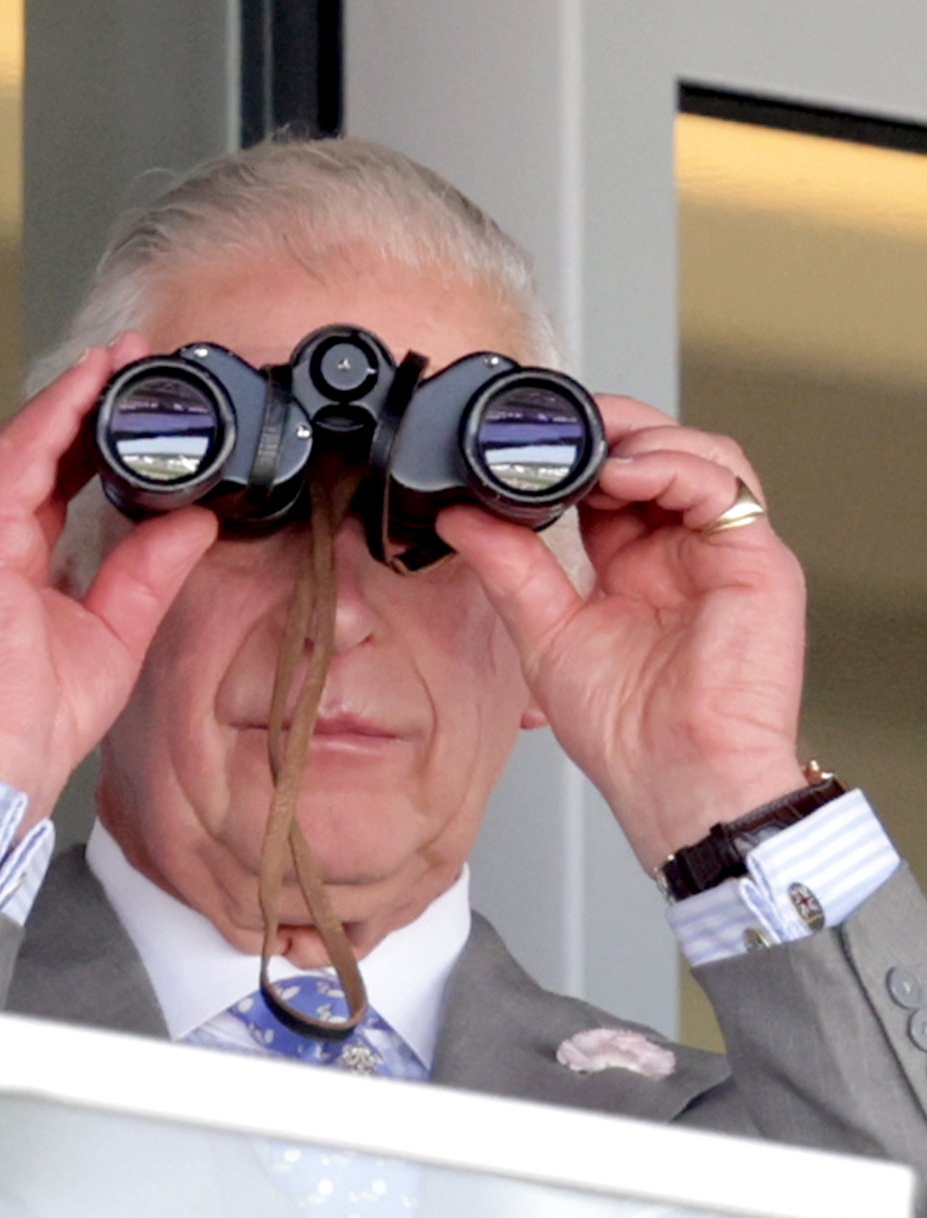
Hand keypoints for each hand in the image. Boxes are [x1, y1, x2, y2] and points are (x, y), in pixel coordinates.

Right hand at [0, 334, 217, 827]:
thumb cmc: (23, 725)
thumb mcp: (112, 635)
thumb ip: (148, 572)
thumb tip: (194, 523)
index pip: (45, 479)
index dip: (88, 436)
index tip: (135, 404)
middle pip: (29, 450)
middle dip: (83, 402)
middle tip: (135, 362)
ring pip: (17, 442)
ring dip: (71, 396)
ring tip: (119, 361)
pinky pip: (11, 459)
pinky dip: (51, 419)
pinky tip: (89, 388)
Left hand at [438, 395, 807, 871]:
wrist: (676, 784)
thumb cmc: (628, 735)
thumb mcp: (546, 636)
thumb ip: (510, 570)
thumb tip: (462, 519)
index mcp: (634, 567)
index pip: (609, 480)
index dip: (572, 453)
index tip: (522, 446)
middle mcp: (681, 552)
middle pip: (659, 453)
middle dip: (609, 429)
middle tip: (558, 428)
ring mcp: (723, 552)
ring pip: (699, 454)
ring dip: (642, 440)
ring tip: (593, 454)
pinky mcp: (758, 560)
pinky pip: (726, 485)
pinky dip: (675, 466)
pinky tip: (628, 476)